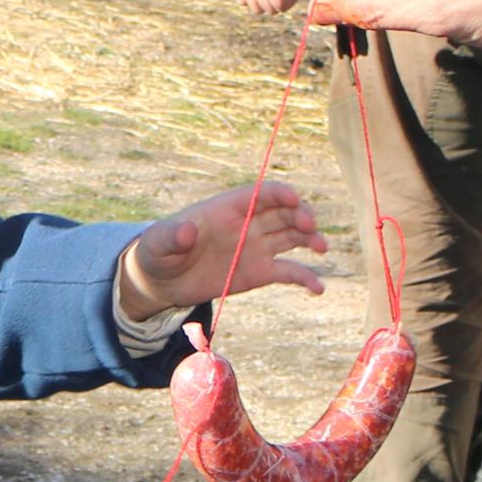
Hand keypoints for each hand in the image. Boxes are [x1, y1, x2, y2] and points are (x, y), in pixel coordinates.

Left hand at [117, 180, 328, 319]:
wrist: (163, 281)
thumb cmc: (160, 252)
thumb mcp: (161, 243)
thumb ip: (174, 236)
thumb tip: (187, 231)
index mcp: (228, 208)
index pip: (260, 193)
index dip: (278, 193)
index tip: (293, 199)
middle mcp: (248, 223)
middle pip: (283, 212)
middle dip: (300, 215)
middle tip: (309, 226)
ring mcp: (257, 247)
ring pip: (292, 236)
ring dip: (310, 238)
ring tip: (321, 247)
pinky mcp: (260, 272)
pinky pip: (289, 271)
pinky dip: (305, 277)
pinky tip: (318, 288)